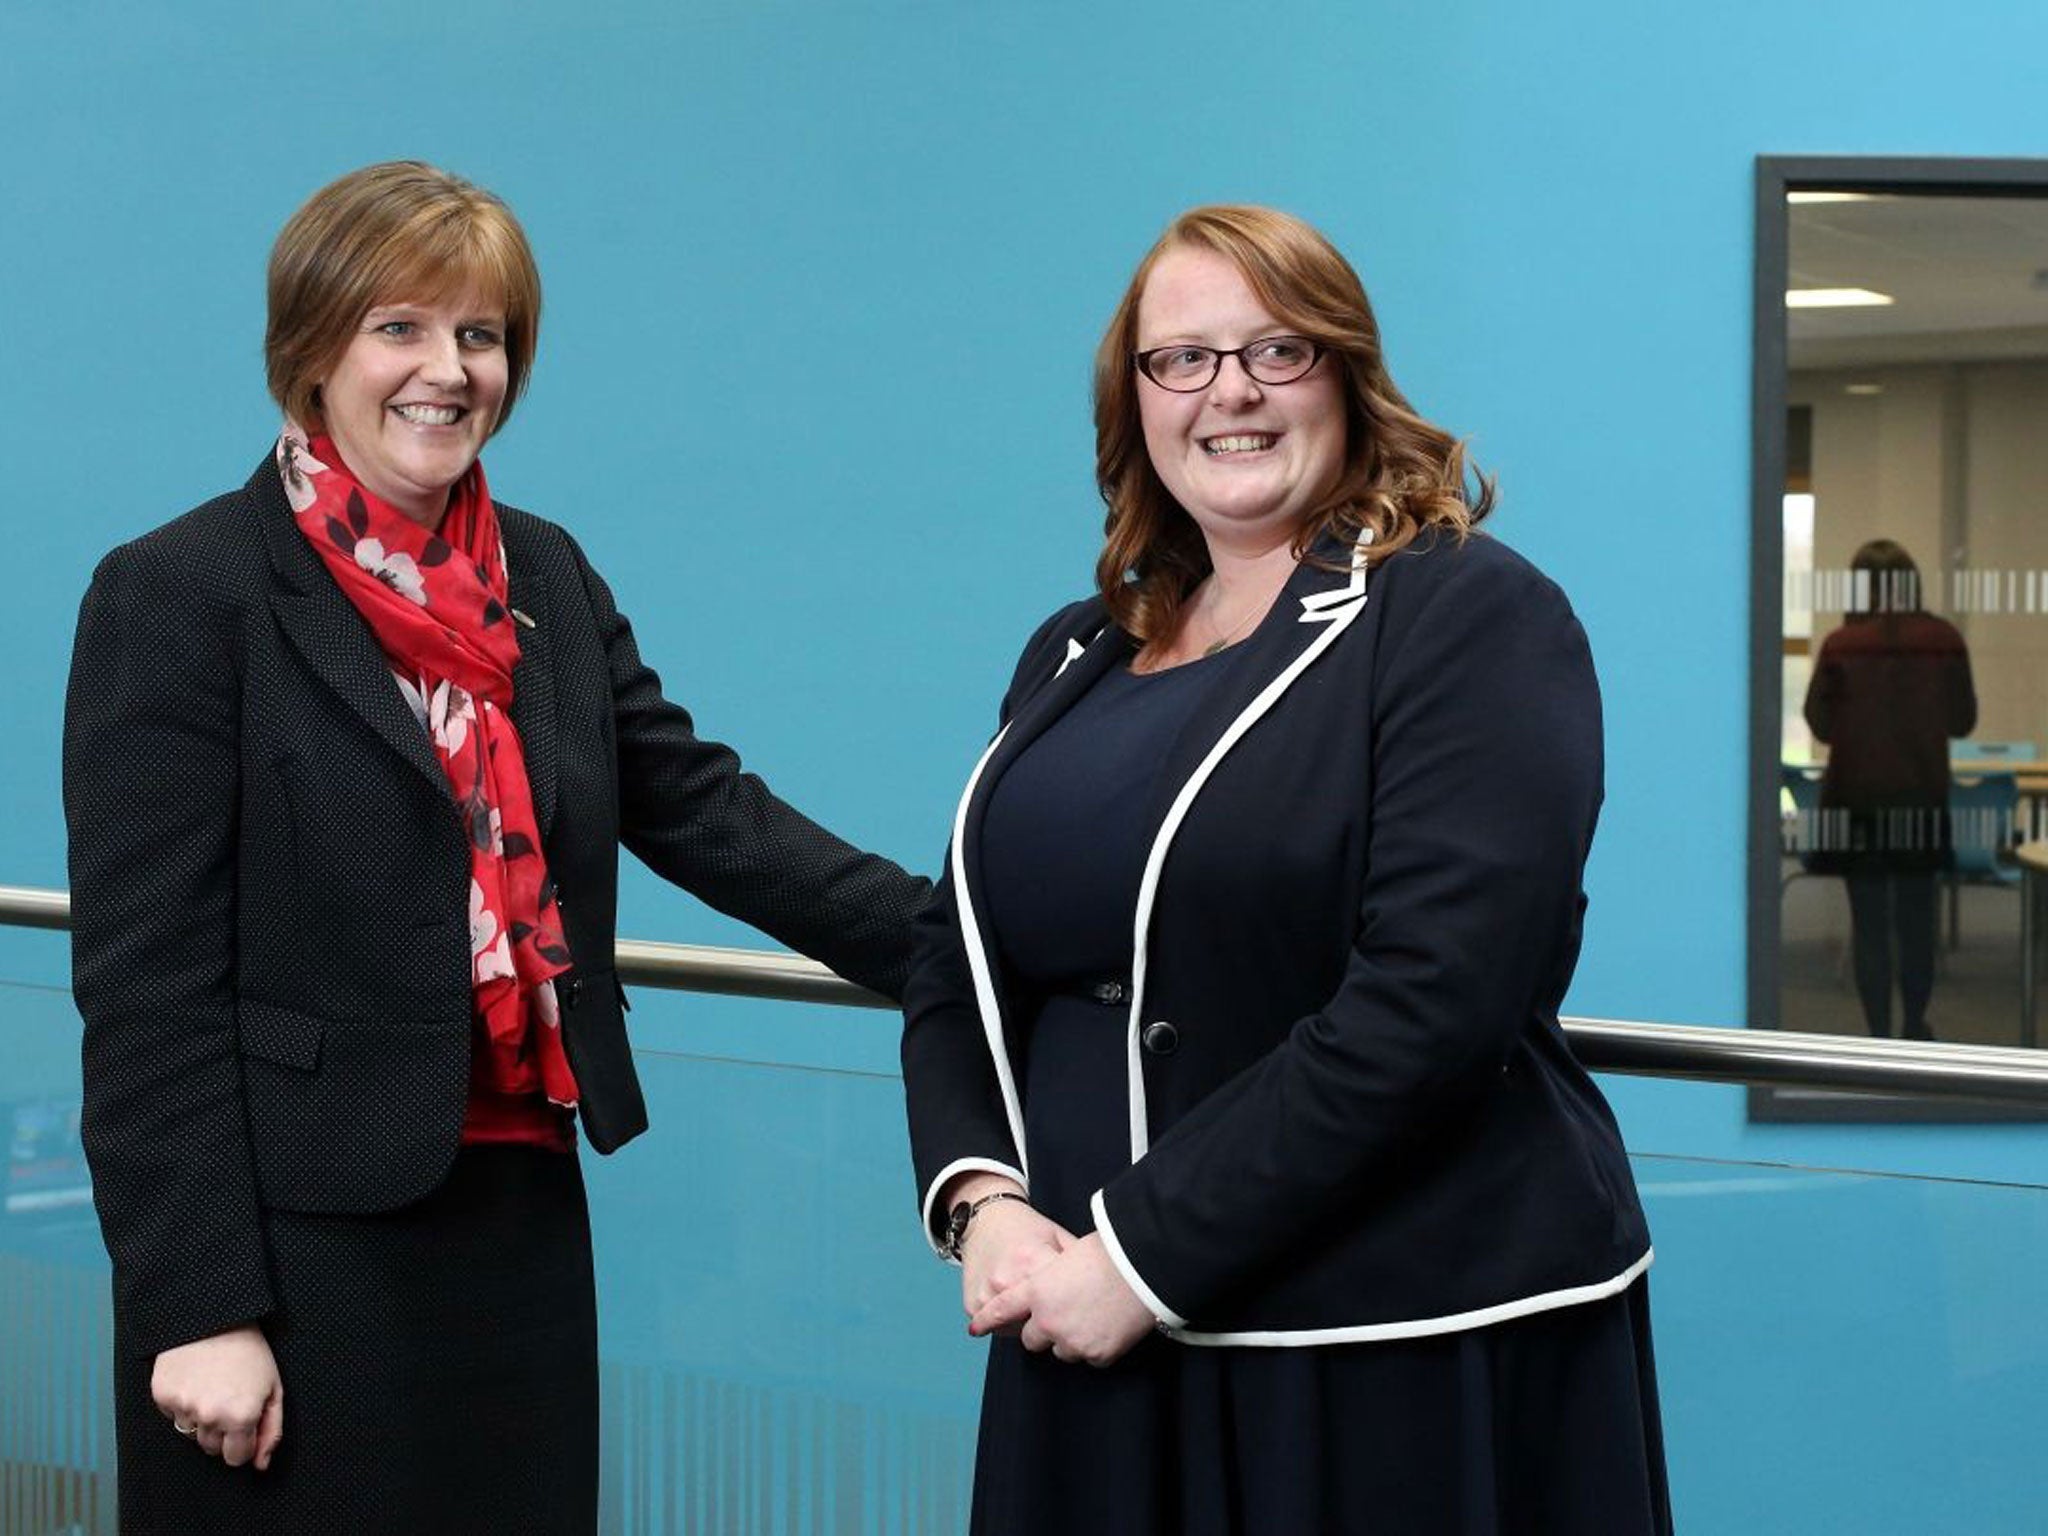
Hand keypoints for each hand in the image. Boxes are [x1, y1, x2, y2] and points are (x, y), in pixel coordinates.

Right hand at [152, 1325, 283, 1469]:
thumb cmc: (249, 1351)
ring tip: (212, 1386)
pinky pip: (172, 1416)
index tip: (244, 1423)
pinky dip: (182, 1403)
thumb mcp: (273, 1388)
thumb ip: (271, 1430)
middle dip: (222, 1431)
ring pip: (191, 1434)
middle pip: (212, 1449)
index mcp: (241, 1416)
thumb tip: (260, 1464)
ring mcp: (183, 1407)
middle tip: (228, 1398)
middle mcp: (210, 1416)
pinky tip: (194, 1380)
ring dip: (201, 1418)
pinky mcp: (163, 1397)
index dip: (242, 1442)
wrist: (214, 1318)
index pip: (236, 1458)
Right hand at [959, 1199, 1072, 1321]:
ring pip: (1018, 1331)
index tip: (1082, 1308)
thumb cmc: (1025, 1229)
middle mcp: (1007, 1279)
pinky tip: (1016, 1309)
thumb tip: (1110, 1280)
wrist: (984, 1219)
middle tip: (1062, 1314)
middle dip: (1053, 1324)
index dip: (1075, 1308)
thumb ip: (1078, 1260)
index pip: (1062, 1302)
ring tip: (1036, 1308)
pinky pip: (998, 1329)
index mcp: (1032, 1260)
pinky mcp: (972, 1304)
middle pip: (1040, 1324)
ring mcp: (987, 1293)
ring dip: (1029, 1326)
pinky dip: (1009, 1325)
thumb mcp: (1056, 1237)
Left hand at [968, 1232, 1155, 1366]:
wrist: (1142, 1267)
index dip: (987, 1320)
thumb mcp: (1066, 1256)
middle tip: (1064, 1313)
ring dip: (1071, 1338)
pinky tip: (1109, 1324)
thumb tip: (1046, 1288)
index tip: (975, 1329)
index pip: (1002, 1309)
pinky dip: (1097, 1345)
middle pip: (1031, 1339)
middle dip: (1043, 1330)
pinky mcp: (1097, 1355)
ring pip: (1061, 1350)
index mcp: (1037, 1291)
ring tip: (1093, 1313)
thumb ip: (1049, 1278)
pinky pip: (1090, 1357)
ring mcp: (1073, 1341)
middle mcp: (1049, 1320)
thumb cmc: (1108, 1252)